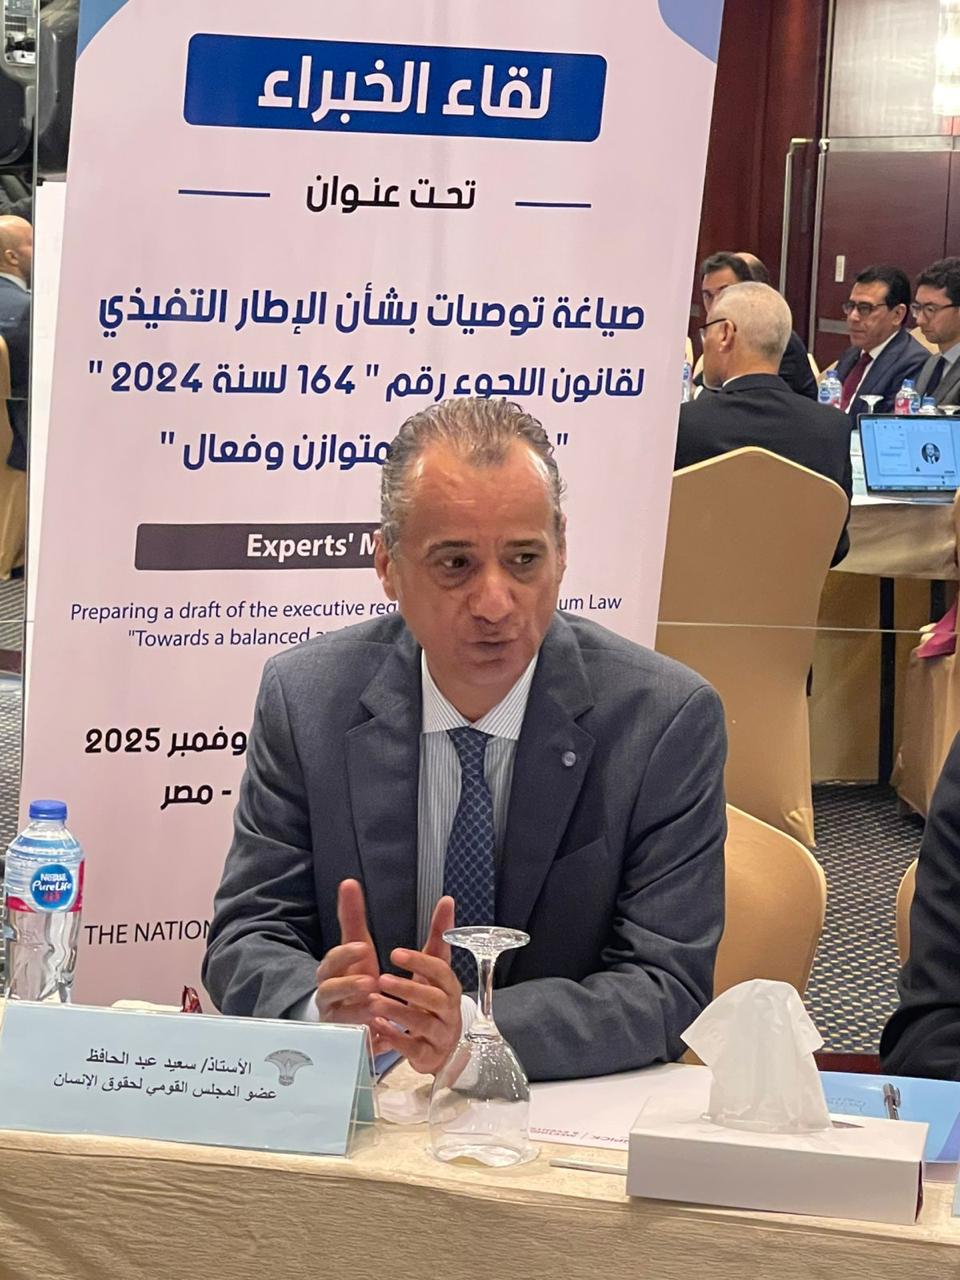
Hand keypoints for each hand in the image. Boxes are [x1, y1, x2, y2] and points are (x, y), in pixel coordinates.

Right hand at [314, 879, 380, 1029]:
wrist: (351, 1014)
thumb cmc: (353, 975)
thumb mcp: (356, 946)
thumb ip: (352, 917)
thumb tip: (348, 883)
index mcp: (331, 972)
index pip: (332, 961)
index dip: (345, 955)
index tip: (364, 947)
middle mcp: (329, 995)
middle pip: (329, 990)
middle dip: (348, 985)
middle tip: (370, 981)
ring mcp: (336, 1019)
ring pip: (340, 1016)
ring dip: (358, 1011)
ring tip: (375, 1006)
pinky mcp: (346, 1040)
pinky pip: (353, 1040)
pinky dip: (366, 1036)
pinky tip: (381, 1032)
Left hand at [371, 895, 461, 1074]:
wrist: (439, 1044)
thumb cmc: (432, 1000)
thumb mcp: (433, 968)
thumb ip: (439, 936)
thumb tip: (447, 900)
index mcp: (449, 986)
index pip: (440, 970)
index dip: (419, 961)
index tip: (394, 953)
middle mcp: (449, 1010)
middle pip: (434, 998)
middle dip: (408, 988)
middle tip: (380, 979)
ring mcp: (440, 1034)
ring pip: (423, 1024)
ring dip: (398, 1012)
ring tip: (374, 1003)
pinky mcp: (428, 1055)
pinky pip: (413, 1048)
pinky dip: (396, 1038)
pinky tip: (378, 1029)